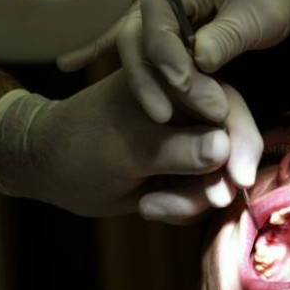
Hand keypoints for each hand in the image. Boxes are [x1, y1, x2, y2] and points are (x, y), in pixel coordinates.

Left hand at [0, 69, 261, 222]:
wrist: (48, 170)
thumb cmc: (79, 146)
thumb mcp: (129, 150)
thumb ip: (178, 150)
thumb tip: (224, 148)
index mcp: (174, 82)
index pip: (226, 106)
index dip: (240, 142)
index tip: (237, 179)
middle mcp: (188, 107)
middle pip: (232, 144)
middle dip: (216, 179)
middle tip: (206, 203)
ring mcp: (186, 139)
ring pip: (218, 175)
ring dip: (192, 199)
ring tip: (151, 207)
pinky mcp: (181, 167)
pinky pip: (201, 192)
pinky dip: (181, 206)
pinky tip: (149, 206)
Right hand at [57, 0, 289, 123]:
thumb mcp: (259, 16)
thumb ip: (226, 37)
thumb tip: (198, 61)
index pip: (161, 13)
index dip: (167, 53)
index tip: (184, 86)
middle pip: (138, 31)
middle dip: (149, 77)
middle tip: (166, 115)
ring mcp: (160, 2)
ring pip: (132, 41)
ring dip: (138, 80)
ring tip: (153, 115)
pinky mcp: (159, 22)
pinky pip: (129, 38)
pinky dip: (97, 48)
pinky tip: (67, 63)